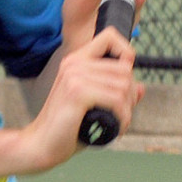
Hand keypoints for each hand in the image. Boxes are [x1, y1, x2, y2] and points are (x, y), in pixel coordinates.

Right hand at [20, 26, 143, 169]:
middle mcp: (74, 64)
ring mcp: (75, 76)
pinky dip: (123, 117)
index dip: (126, 52)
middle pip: (124, 69)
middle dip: (131, 94)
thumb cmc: (66, 128)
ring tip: (120, 123)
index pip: (110, 36)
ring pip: (123, 86)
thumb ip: (114, 93)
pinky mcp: (77, 93)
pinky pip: (116, 100)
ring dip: (128, 109)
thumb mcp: (93, 106)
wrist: (41, 145)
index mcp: (75, 61)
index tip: (126, 79)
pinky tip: (118, 129)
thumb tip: (141, 88)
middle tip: (124, 114)